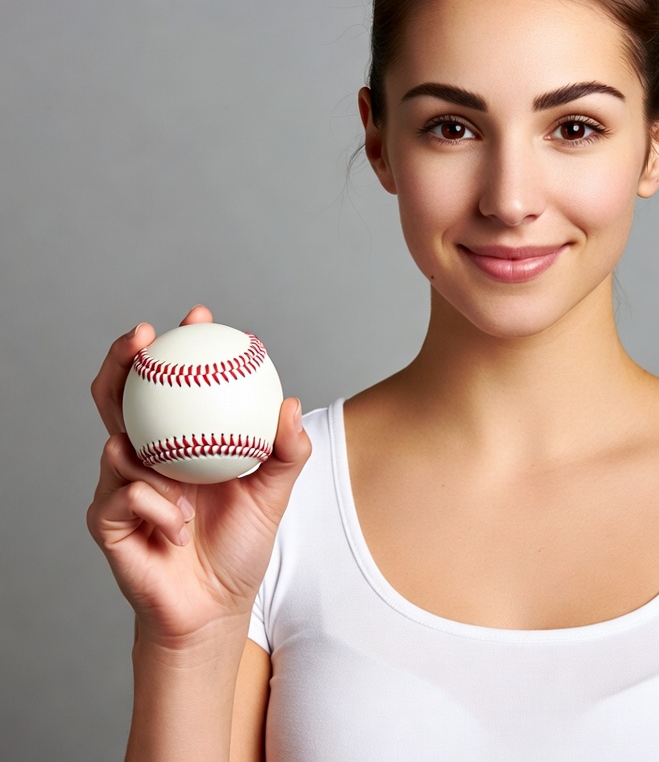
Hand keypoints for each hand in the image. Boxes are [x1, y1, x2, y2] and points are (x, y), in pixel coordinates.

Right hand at [87, 305, 310, 646]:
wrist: (216, 606)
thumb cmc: (241, 544)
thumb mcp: (274, 491)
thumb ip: (287, 450)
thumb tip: (289, 403)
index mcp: (182, 440)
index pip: (173, 382)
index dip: (179, 343)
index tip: (200, 316)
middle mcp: (146, 455)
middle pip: (119, 394)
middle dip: (121, 357)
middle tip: (142, 336)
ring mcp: (121, 484)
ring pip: (115, 443)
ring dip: (151, 460)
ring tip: (177, 480)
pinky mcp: (105, 519)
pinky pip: (125, 495)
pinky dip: (160, 508)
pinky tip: (180, 527)